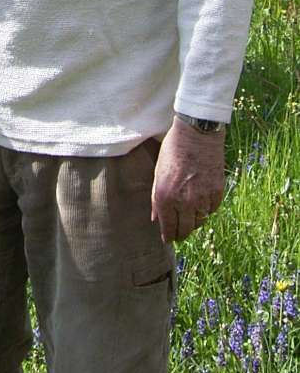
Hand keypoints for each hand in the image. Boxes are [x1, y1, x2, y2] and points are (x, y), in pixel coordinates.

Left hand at [151, 117, 224, 242]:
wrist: (197, 133)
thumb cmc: (173, 150)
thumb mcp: (158, 172)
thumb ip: (156, 198)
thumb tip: (155, 219)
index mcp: (165, 196)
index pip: (168, 228)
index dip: (168, 236)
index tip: (169, 239)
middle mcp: (184, 202)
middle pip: (185, 230)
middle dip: (181, 233)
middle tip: (180, 233)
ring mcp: (202, 198)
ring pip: (200, 222)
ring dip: (194, 220)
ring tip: (190, 214)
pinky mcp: (217, 193)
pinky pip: (211, 210)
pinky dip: (206, 208)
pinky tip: (201, 200)